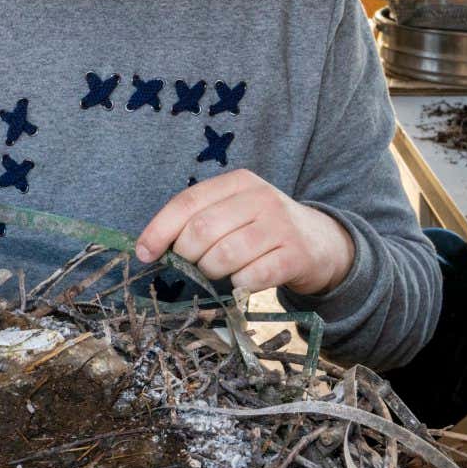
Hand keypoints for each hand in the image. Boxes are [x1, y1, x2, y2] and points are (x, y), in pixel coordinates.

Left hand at [134, 170, 354, 296]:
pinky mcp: (294, 255)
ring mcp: (280, 226)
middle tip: (196, 265)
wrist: (322, 243)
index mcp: (239, 182)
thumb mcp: (235, 211)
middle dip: (188, 257)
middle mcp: (260, 198)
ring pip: (223, 256)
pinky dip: (238, 285)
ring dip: (212, 272)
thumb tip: (149, 247)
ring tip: (222, 272)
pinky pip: (250, 277)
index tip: (144, 253)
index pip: (187, 202)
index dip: (159, 230)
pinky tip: (245, 279)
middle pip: (201, 231)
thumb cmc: (264, 229)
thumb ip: (199, 220)